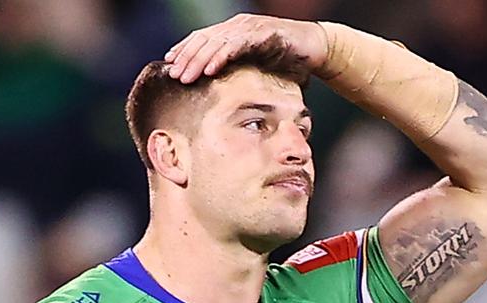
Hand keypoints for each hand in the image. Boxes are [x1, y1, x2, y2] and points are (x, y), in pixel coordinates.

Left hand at [164, 13, 327, 83]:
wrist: (315, 49)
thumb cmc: (286, 60)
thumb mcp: (256, 67)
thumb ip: (238, 73)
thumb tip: (218, 93)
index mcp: (233, 32)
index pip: (202, 39)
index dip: (185, 50)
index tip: (170, 66)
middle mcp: (238, 26)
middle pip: (205, 40)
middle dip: (187, 58)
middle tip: (174, 76)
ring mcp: (250, 27)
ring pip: (217, 42)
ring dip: (199, 60)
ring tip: (186, 76)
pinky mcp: (263, 33)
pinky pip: (237, 45)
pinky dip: (222, 57)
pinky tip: (210, 69)